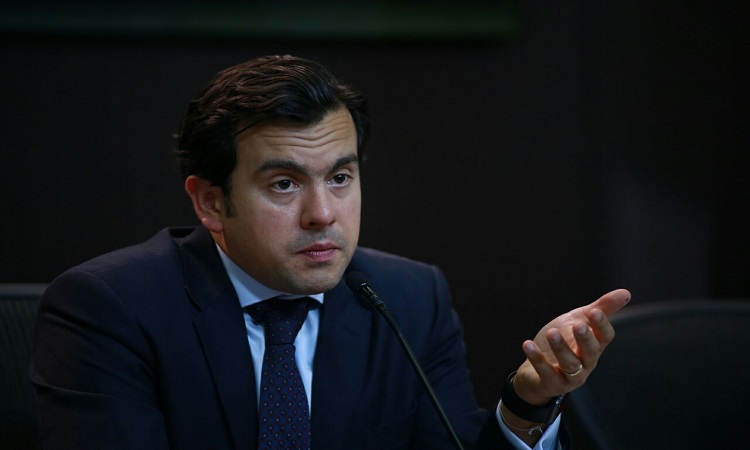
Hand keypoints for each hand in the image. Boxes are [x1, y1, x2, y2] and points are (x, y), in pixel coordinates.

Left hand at [512, 289, 630, 404]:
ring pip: (570, 364)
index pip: (605, 337)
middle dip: (585, 339)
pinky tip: (527, 344)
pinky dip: (537, 359)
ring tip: (551, 332)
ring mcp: (570, 376)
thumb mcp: (579, 321)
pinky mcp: (551, 384)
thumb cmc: (563, 342)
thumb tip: (626, 293)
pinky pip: (546, 373)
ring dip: (561, 348)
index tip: (594, 312)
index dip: (601, 325)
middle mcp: (586, 363)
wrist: (535, 371)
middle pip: (590, 352)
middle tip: (578, 325)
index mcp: (594, 346)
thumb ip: (601, 308)